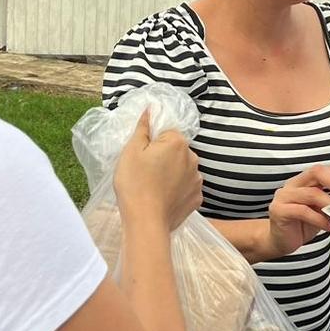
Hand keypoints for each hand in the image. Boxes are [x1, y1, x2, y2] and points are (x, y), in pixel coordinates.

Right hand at [114, 110, 202, 231]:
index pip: (167, 133)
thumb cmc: (135, 184)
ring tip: (153, 188)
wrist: (146, 222)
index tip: (142, 158)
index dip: (152, 143)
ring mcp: (197, 180)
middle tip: (145, 173)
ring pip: (182, 169)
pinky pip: (186, 187)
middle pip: (176, 150)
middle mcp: (193, 158)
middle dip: (163, 157)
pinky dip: (177, 190)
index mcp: (178, 143)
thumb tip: (151, 108)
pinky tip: (163, 198)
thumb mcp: (131, 151)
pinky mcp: (197, 198)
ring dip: (172, 174)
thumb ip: (143, 128)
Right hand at [264, 165, 329, 257]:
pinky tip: (329, 227)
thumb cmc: (301, 225)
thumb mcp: (322, 212)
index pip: (327, 170)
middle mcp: (293, 184)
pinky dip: (319, 220)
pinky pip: (303, 211)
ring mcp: (284, 196)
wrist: (279, 241)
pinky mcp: (279, 211)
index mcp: (304, 180)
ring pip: (312, 193)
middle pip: (318, 172)